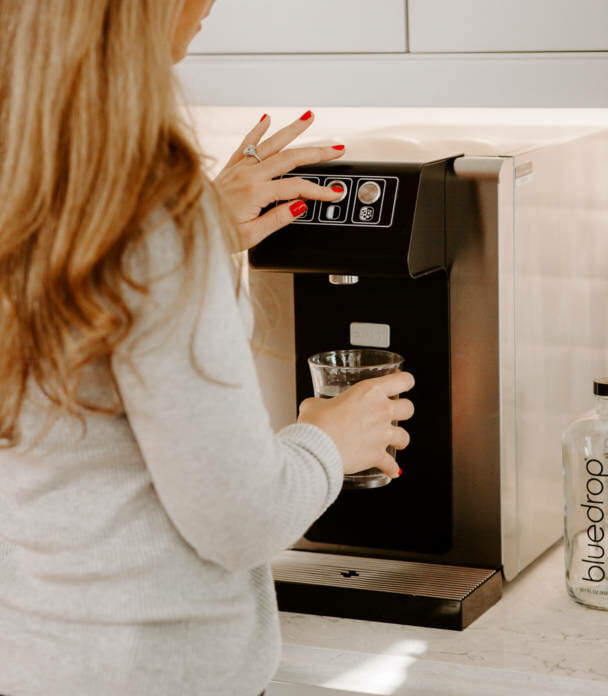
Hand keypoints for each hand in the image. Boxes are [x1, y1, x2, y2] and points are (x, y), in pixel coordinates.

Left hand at [214, 111, 345, 251]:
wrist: (189, 225)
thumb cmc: (217, 233)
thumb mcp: (251, 235)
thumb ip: (277, 219)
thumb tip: (300, 206)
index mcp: (255, 192)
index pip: (296, 188)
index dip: (318, 190)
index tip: (333, 193)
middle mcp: (247, 175)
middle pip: (290, 158)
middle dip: (316, 152)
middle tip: (336, 148)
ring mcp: (238, 168)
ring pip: (270, 143)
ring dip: (292, 129)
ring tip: (309, 117)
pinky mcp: (230, 168)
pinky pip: (246, 144)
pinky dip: (257, 129)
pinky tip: (266, 118)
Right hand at [297, 372, 414, 478]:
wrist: (316, 448)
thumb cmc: (315, 423)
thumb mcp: (315, 404)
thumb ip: (321, 403)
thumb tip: (316, 408)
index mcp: (369, 391)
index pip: (402, 380)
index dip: (405, 381)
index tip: (403, 384)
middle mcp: (381, 410)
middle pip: (409, 408)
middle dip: (403, 411)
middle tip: (394, 414)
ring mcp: (382, 434)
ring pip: (405, 437)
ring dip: (400, 440)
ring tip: (394, 443)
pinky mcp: (377, 455)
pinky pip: (391, 465)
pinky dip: (391, 468)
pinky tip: (391, 471)